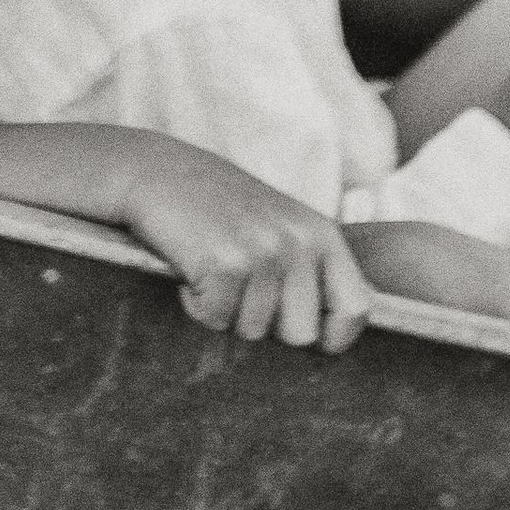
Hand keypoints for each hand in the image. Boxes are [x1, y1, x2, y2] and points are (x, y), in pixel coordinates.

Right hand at [112, 139, 372, 350]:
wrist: (154, 169)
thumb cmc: (217, 204)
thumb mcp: (279, 223)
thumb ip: (309, 265)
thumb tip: (325, 334)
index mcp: (321, 233)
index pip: (356, 307)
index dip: (335, 335)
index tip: (312, 340)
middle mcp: (298, 243)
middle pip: (300, 333)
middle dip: (266, 325)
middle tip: (240, 290)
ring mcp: (262, 252)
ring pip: (253, 330)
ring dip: (226, 311)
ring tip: (211, 269)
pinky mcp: (223, 264)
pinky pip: (216, 319)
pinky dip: (197, 304)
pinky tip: (189, 269)